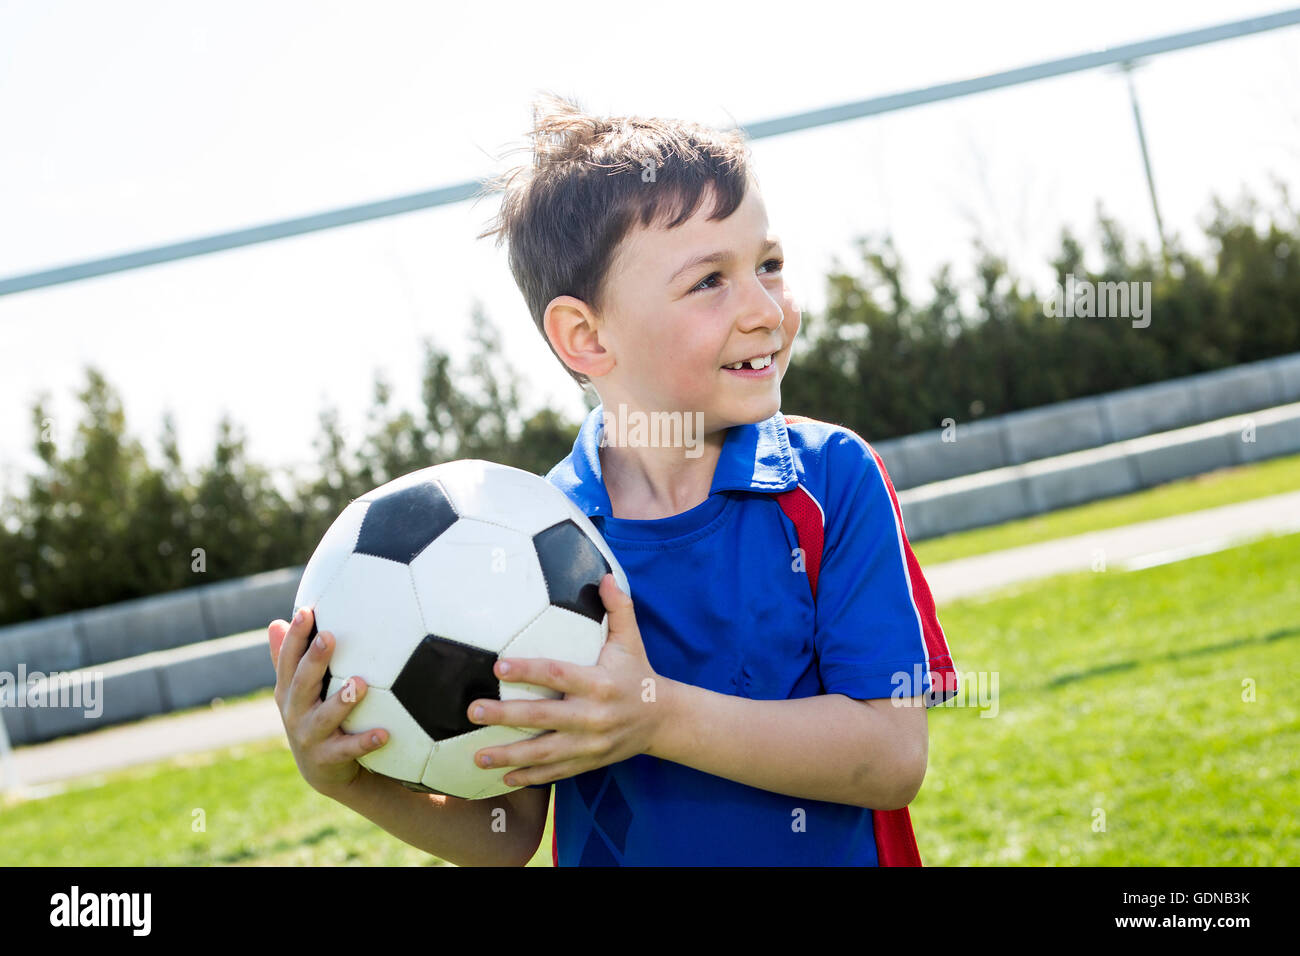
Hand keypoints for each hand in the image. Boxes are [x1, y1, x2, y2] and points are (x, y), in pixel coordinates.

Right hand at [268, 607, 388, 798]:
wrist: (323, 769)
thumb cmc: (314, 716)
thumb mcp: (298, 690)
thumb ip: (289, 659)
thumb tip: (276, 622)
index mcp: (289, 691)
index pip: (288, 659)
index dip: (295, 636)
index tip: (306, 611)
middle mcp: (295, 712)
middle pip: (302, 682)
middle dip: (314, 660)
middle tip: (329, 637)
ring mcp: (310, 736)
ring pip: (325, 717)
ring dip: (342, 700)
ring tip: (360, 684)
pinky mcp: (328, 759)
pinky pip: (348, 750)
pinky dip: (365, 742)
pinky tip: (384, 734)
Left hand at [467, 574, 664, 786]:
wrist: (663, 719)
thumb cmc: (638, 673)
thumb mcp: (631, 640)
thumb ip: (619, 608)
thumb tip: (606, 576)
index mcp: (600, 683)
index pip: (558, 675)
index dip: (528, 670)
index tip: (498, 665)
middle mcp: (593, 716)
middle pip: (543, 717)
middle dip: (506, 715)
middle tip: (474, 710)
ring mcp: (590, 744)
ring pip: (544, 753)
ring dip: (509, 756)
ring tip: (477, 756)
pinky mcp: (589, 762)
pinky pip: (555, 772)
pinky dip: (530, 778)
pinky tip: (503, 777)